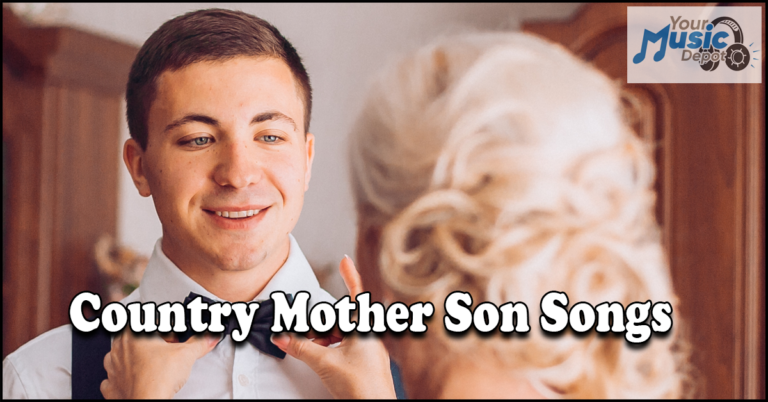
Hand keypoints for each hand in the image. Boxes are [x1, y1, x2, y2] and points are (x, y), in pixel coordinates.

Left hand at [100, 329, 218, 398]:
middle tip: (166, 346)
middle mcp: (119, 348)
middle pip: (133, 335)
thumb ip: (199, 342)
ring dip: (133, 355)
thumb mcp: (186, 354)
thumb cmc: (159, 377)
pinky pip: (112, 377)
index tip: (174, 335)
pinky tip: (134, 378)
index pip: (149, 321)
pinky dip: (122, 376)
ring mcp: (112, 367)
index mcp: (134, 333)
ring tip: (151, 361)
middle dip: (150, 340)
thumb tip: (209, 337)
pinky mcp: (112, 385)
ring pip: (120, 354)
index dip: (165, 327)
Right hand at [271, 256, 395, 398]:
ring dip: (324, 341)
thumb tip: (283, 338)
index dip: (350, 275)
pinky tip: (322, 360)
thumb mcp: (325, 362)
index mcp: (365, 327)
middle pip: (341, 320)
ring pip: (343, 336)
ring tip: (311, 351)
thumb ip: (302, 348)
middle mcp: (369, 336)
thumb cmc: (362, 387)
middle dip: (321, 327)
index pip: (356, 293)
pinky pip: (347, 349)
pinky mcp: (367, 365)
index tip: (345, 260)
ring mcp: (370, 351)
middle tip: (301, 335)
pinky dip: (332, 351)